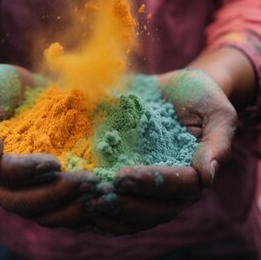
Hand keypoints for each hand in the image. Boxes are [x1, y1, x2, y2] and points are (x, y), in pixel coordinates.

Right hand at [0, 65, 100, 228]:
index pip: (6, 179)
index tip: (55, 163)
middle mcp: (5, 189)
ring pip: (49, 213)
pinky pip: (65, 205)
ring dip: (76, 205)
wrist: (9, 89)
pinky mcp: (49, 186)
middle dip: (60, 194)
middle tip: (90, 181)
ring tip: (100, 190)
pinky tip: (105, 197)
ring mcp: (29, 190)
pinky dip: (83, 205)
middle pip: (30, 204)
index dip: (30, 173)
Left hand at [78, 69, 236, 234]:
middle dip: (127, 203)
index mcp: (197, 174)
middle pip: (156, 209)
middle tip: (99, 193)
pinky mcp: (136, 181)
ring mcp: (155, 188)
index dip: (150, 184)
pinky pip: (123, 203)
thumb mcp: (218, 114)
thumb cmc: (203, 97)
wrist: (181, 87)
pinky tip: (82, 203)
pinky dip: (105, 208)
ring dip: (113, 212)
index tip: (122, 176)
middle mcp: (176, 188)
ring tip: (88, 202)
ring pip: (138, 213)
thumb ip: (216, 144)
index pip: (177, 188)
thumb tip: (207, 175)